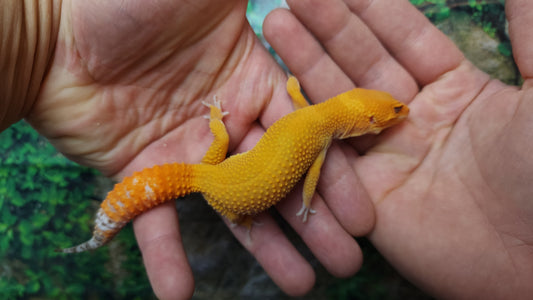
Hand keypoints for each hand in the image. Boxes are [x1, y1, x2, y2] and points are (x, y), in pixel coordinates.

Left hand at [27, 1, 372, 297]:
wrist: (54, 33)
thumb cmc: (132, 4)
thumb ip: (250, 3)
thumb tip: (309, 2)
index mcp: (253, 82)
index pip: (304, 134)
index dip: (333, 171)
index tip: (361, 208)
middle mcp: (229, 122)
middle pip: (278, 178)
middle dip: (313, 219)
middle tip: (344, 260)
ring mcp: (189, 153)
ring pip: (233, 208)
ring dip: (265, 249)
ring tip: (301, 285)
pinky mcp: (146, 174)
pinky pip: (159, 220)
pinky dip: (167, 258)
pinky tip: (182, 294)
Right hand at [264, 0, 532, 297]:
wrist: (532, 262)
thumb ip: (530, 33)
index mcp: (456, 87)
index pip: (404, 37)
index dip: (370, 7)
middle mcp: (413, 116)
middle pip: (362, 62)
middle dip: (328, 25)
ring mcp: (386, 154)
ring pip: (338, 100)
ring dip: (306, 62)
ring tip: (276, 22)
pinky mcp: (365, 193)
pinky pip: (328, 152)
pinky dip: (303, 121)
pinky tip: (277, 87)